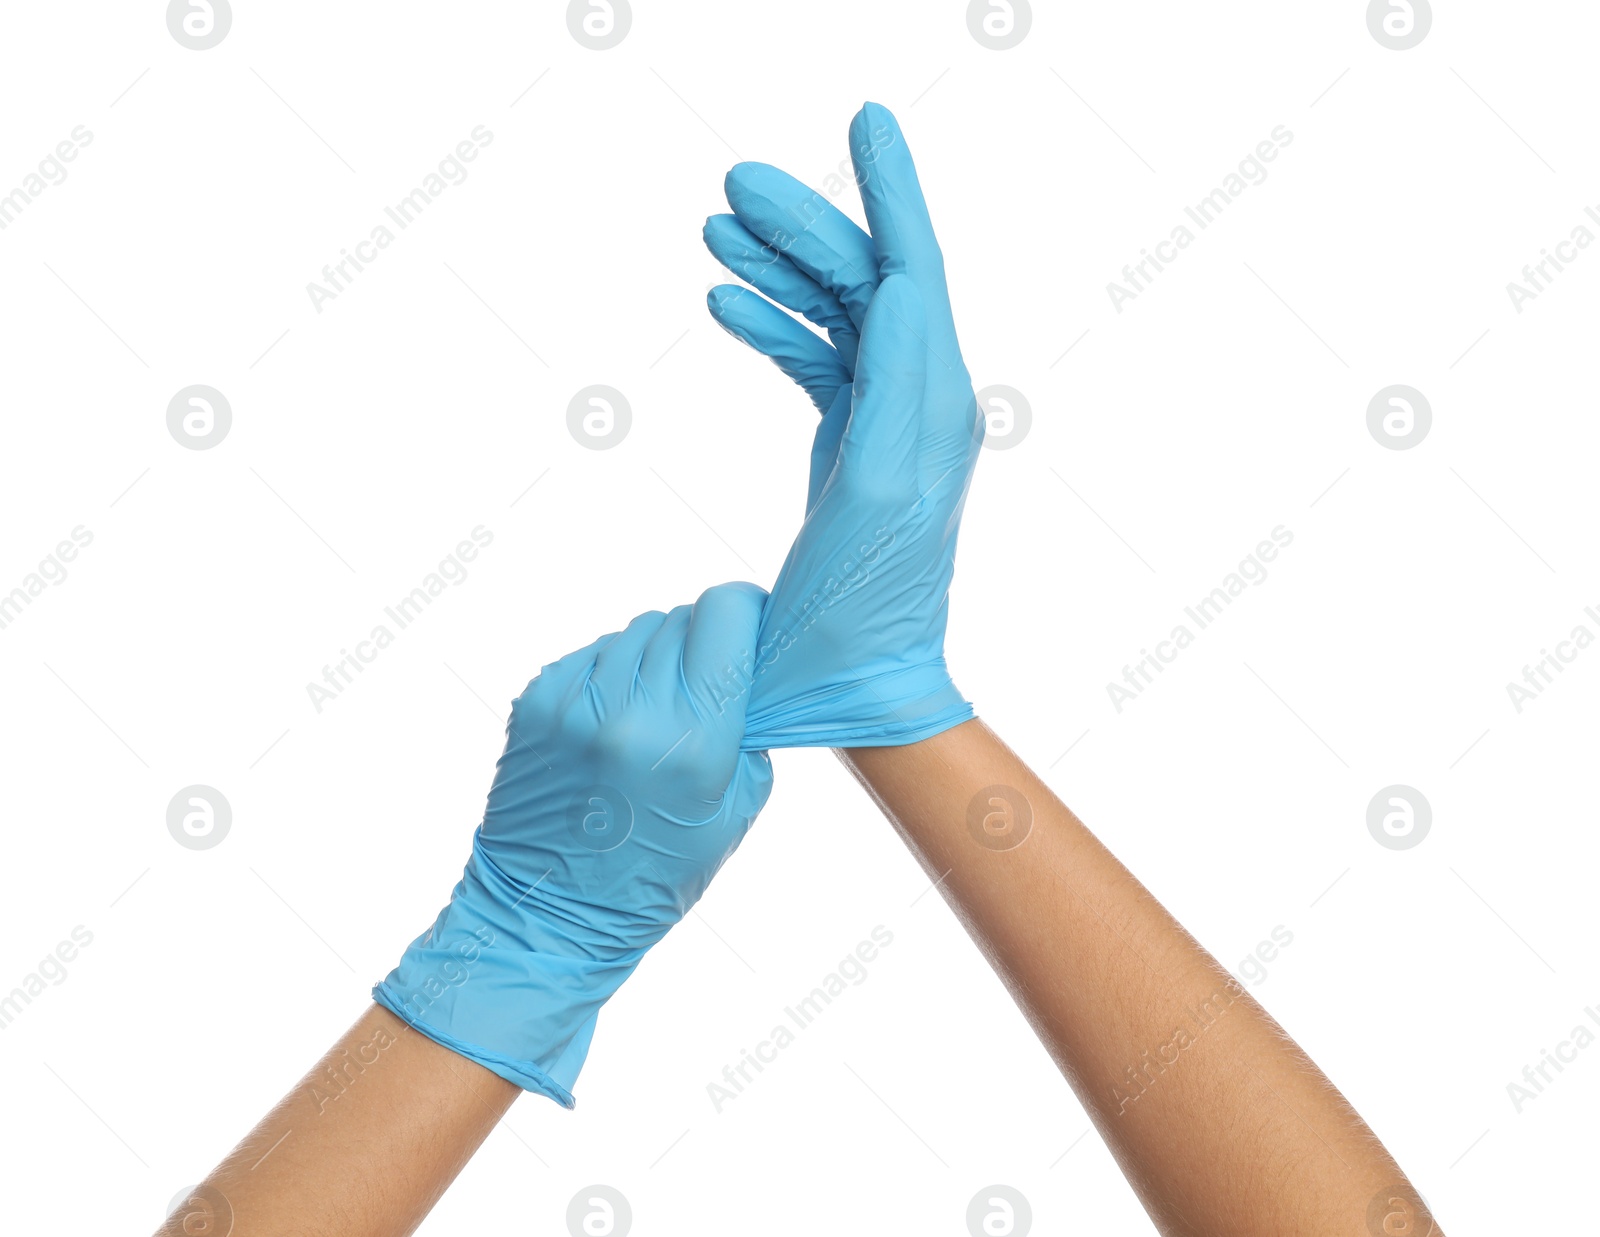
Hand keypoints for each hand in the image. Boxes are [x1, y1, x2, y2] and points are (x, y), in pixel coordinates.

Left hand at [373, 583, 772, 1104]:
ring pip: (637, 631)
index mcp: (691, 740)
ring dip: (657, 657)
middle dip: (705, 642)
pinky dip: (614, 676)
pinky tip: (616, 725)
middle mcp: (628, 710)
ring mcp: (574, 701)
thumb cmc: (654, 875)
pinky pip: (595, 654)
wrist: (549, 914)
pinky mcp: (536, 699)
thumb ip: (750, 722)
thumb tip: (752, 654)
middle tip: (708, 690)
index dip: (746, 612)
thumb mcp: (736, 808)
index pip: (724, 612)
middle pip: (682, 616)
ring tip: (658, 715)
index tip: (753, 631)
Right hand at [704, 103, 983, 747]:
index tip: (866, 117)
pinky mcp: (854, 448)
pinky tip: (726, 305)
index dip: (894, 190)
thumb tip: (906, 282)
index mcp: (934, 404)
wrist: (856, 688)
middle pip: (869, 280)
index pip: (918, 268)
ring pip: (840, 314)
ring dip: (782, 268)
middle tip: (731, 185)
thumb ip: (901, 385)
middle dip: (805, 225)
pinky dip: (775, 327)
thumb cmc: (862, 613)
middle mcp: (923, 403)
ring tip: (714, 229)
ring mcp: (887, 423)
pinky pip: (818, 362)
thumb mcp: (883, 494)